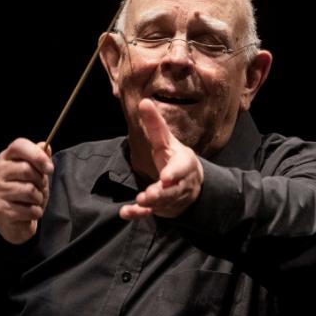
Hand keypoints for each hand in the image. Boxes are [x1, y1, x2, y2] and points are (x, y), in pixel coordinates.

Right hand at [0, 138, 52, 244]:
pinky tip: (29, 213)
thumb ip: (39, 160)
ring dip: (38, 199)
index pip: (19, 146)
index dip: (37, 155)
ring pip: (29, 191)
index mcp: (4, 159)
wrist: (13, 222)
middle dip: (40, 182)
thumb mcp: (35, 174)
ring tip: (34, 202)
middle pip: (27, 169)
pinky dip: (35, 213)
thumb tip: (45, 146)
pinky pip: (28, 209)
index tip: (49, 168)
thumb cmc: (25, 194)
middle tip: (40, 189)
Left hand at [119, 99, 203, 219]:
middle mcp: (179, 182)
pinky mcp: (161, 207)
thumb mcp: (167, 140)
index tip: (165, 177)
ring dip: (151, 203)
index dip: (174, 173)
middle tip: (148, 195)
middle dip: (161, 193)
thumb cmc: (175, 157)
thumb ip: (155, 125)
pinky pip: (150, 213)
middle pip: (172, 190)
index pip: (181, 168)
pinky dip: (138, 214)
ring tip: (140, 201)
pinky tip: (124, 212)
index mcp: (183, 163)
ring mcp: (171, 197)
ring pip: (162, 202)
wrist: (191, 184)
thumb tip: (143, 101)